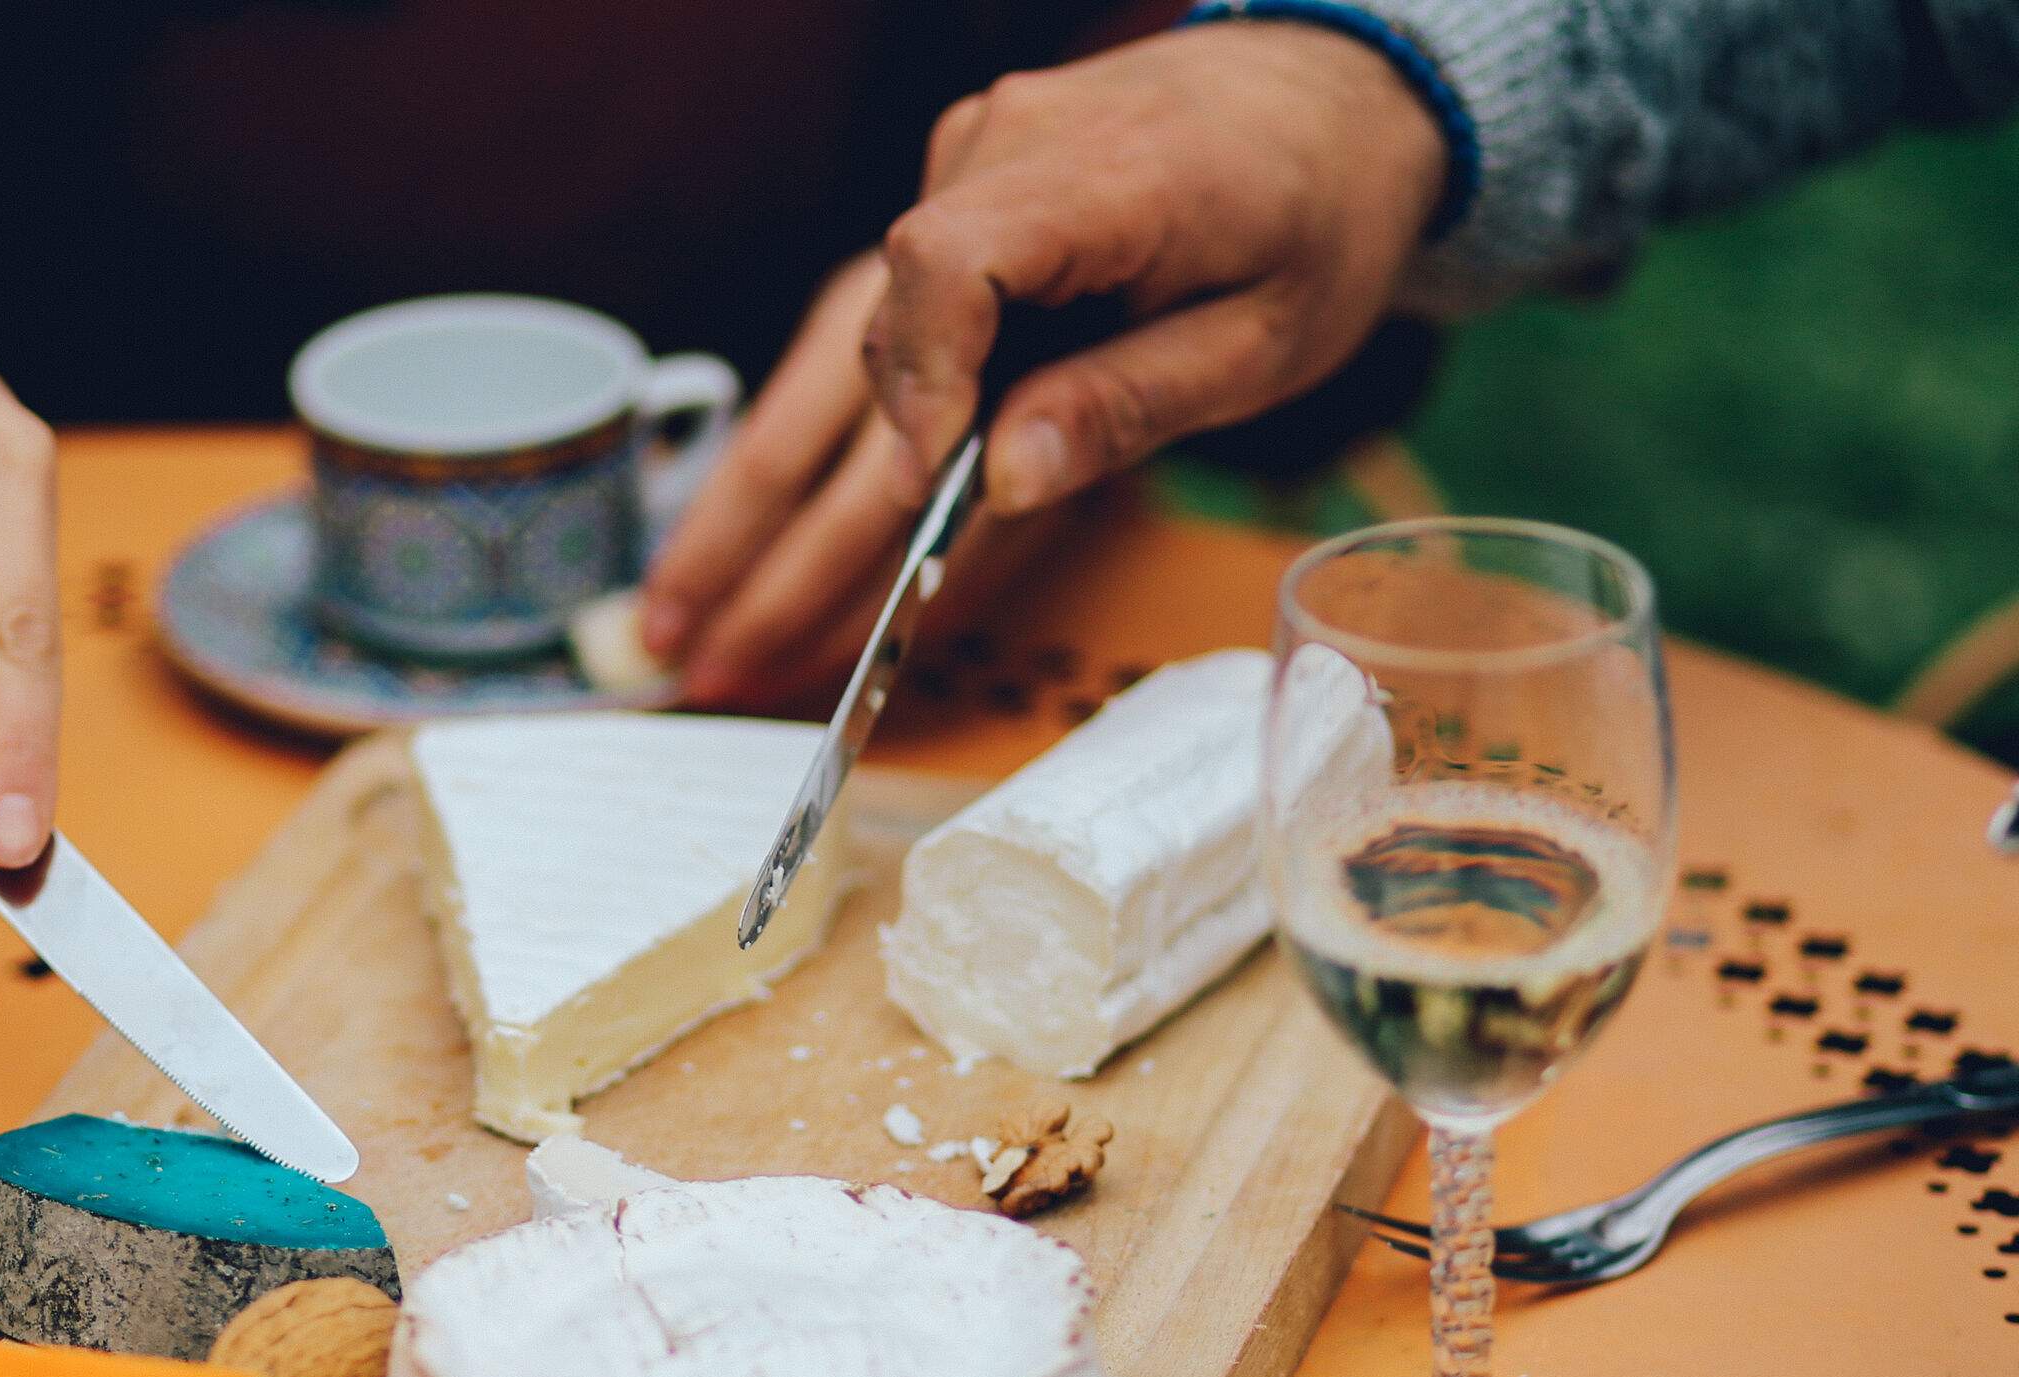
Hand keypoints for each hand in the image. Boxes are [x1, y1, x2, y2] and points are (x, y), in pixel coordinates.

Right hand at [644, 22, 1443, 707]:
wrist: (1327, 91)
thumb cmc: (1312, 214)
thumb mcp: (1264, 335)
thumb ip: (1128, 402)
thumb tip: (1002, 481)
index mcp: (1096, 174)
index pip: (950, 265)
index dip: (921, 386)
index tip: (930, 490)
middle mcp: (997, 158)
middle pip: (866, 336)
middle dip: (787, 514)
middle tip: (720, 643)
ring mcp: (959, 180)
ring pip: (845, 350)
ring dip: (767, 498)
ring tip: (691, 624)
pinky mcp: (950, 214)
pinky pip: (878, 337)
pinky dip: (839, 442)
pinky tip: (778, 544)